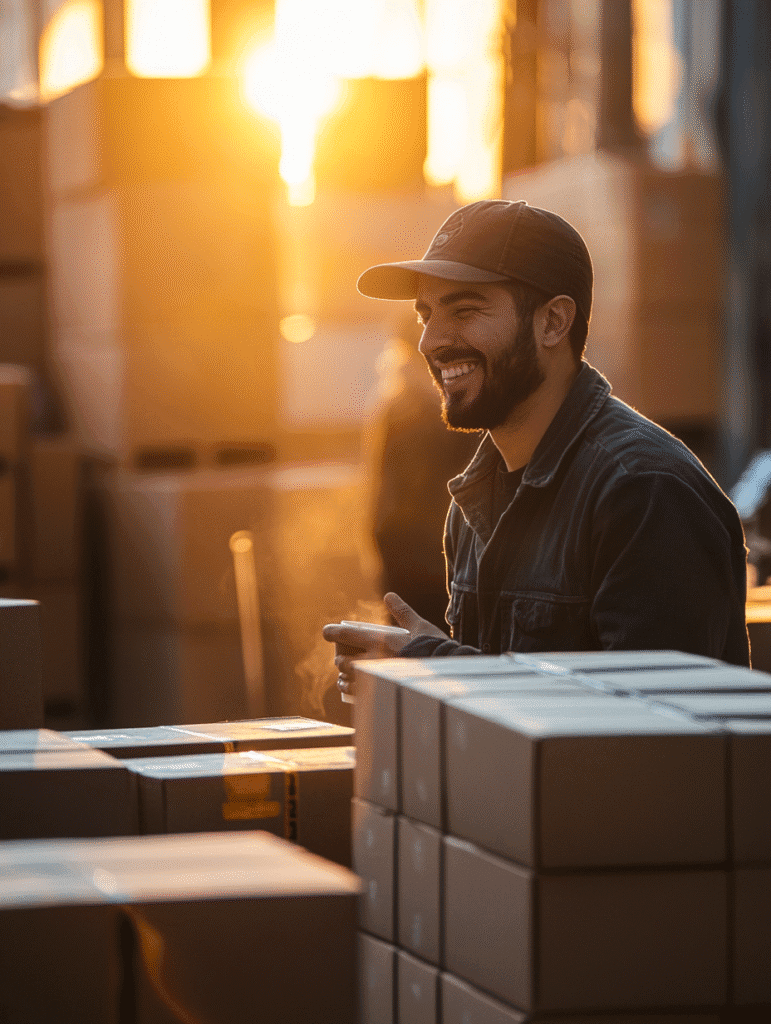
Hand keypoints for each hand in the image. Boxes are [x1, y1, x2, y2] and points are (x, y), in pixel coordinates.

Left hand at [323, 593, 449, 696]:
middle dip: (339, 659)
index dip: (332, 633)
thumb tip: (389, 595)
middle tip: (340, 658)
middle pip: (343, 660)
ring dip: (342, 676)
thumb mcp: (418, 625)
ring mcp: (375, 679)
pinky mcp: (380, 693)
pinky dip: (349, 690)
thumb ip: (402, 611)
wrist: (445, 672)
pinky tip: (347, 688)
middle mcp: (373, 660)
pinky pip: (356, 694)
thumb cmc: (432, 647)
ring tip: (343, 675)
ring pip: (348, 678)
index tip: (326, 632)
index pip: (346, 636)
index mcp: (379, 641)